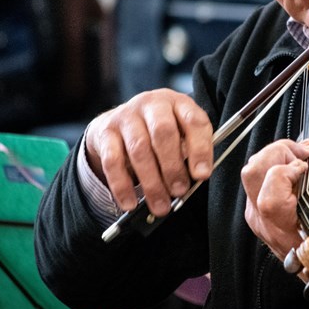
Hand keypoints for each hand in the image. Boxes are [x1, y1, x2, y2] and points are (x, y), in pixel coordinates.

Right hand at [85, 88, 212, 214]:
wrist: (121, 121)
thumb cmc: (160, 132)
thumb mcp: (181, 134)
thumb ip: (190, 153)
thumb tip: (195, 180)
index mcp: (178, 103)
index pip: (194, 121)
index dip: (200, 149)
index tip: (202, 175)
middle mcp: (152, 104)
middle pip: (163, 132)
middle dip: (173, 166)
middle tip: (179, 191)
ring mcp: (127, 116)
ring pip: (138, 148)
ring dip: (151, 182)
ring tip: (160, 204)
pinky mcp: (106, 132)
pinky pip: (112, 161)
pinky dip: (122, 186)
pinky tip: (130, 203)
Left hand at [241, 143, 308, 308]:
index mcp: (285, 227)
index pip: (271, 190)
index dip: (289, 168)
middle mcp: (265, 221)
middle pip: (253, 173)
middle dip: (279, 152)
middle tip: (303, 153)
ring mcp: (257, 215)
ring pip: (252, 173)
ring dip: (276, 156)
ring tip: (301, 157)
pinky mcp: (258, 209)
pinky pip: (258, 179)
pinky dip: (275, 165)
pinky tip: (296, 167)